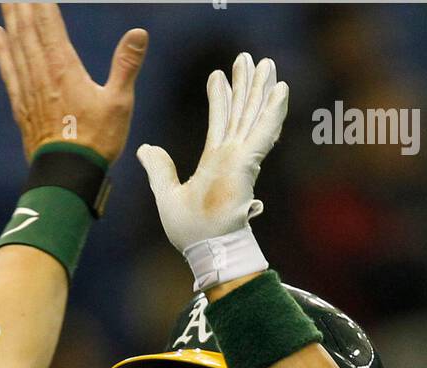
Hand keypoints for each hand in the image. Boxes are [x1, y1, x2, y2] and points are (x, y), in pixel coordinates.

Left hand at [0, 3, 147, 165]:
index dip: (41, 2)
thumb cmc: (96, 142)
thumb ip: (126, 65)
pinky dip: (2, 49)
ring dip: (11, 19)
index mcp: (64, 69)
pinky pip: (9, 70)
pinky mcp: (22, 107)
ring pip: (15, 46)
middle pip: (27, 30)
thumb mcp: (119, 103)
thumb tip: (138, 33)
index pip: (48, 24)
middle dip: (21, 5)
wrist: (67, 176)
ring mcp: (28, 91)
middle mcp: (41, 75)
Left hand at [137, 53, 287, 253]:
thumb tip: (145, 149)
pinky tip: (281, 89)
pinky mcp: (248, 163)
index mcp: (214, 163)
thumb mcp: (167, 194)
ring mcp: (241, 159)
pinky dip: (273, 110)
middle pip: (239, 112)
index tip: (217, 76)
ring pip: (253, 115)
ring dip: (260, 89)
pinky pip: (264, 131)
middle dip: (244, 85)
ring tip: (267, 63)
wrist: (206, 249)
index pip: (219, 123)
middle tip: (249, 59)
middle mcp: (230, 158)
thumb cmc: (191, 232)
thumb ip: (159, 169)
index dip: (219, 98)